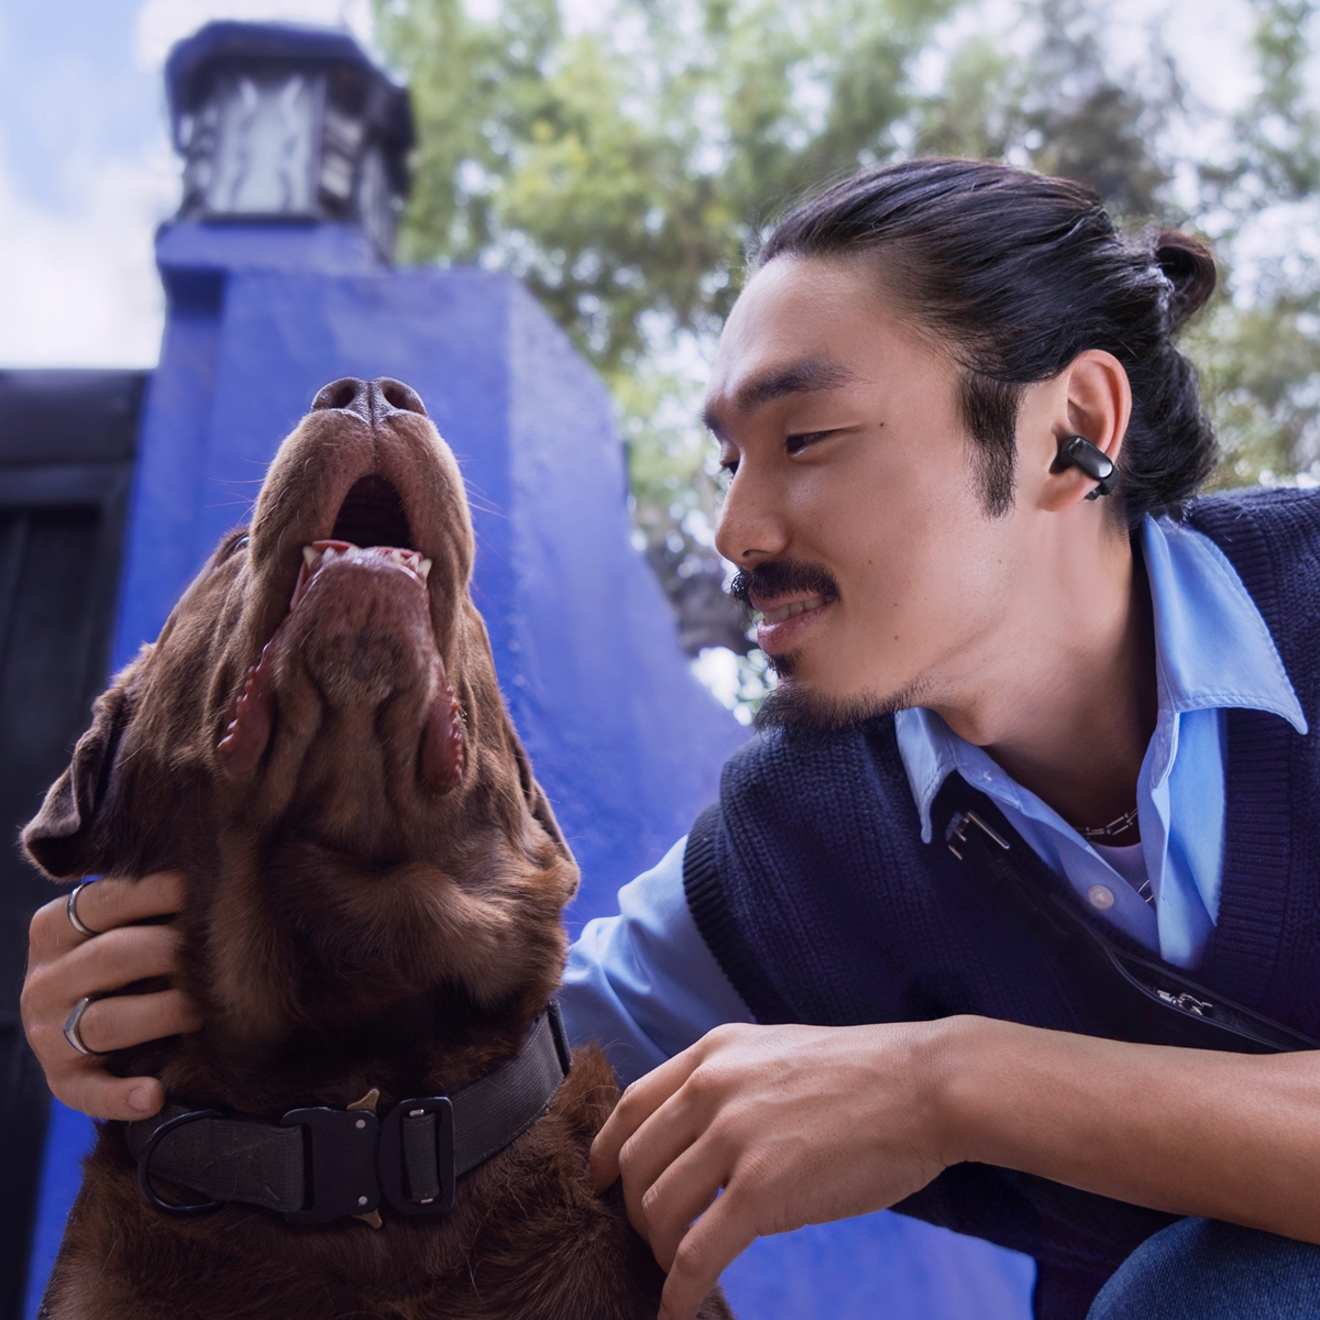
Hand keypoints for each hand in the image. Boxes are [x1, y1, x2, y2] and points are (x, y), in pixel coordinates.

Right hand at [21, 872, 201, 1120]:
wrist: (82, 1022)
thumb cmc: (123, 956)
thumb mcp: (118, 921)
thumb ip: (142, 899)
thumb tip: (208, 863)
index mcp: (55, 928)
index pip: (108, 899)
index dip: (161, 891)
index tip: (208, 885)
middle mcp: (45, 979)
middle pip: (114, 957)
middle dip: (174, 951)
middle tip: (228, 950)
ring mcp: (48, 1033)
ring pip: (107, 1021)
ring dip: (163, 1015)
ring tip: (210, 1011)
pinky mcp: (62, 1080)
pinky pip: (89, 1092)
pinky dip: (122, 1096)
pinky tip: (155, 1095)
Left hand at [589, 1021, 948, 1319]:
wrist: (927, 1086)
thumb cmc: (866, 1077)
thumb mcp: (777, 1054)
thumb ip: (731, 1083)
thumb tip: (698, 1136)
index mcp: (714, 1053)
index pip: (632, 1105)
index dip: (605, 1152)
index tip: (598, 1184)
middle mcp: (712, 1086)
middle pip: (634, 1162)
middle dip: (633, 1209)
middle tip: (652, 1238)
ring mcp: (734, 1136)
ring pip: (656, 1208)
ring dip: (658, 1250)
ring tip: (677, 1270)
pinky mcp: (762, 1189)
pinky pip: (694, 1253)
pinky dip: (677, 1290)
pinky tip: (678, 1310)